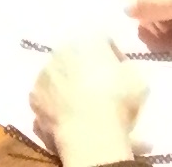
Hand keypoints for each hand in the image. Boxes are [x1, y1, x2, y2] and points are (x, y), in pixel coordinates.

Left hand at [30, 37, 143, 165]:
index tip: (119, 76)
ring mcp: (44, 73)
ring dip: (67, 85)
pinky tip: (66, 117)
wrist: (90, 133)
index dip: (113, 58)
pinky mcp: (33, 97)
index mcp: (89, 39)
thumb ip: (127, 68)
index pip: (102, 42)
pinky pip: (46, 97)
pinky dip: (54, 104)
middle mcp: (62, 49)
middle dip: (86, 69)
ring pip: (58, 75)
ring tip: (80, 107)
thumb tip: (121, 70)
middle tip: (99, 90)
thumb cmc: (117, 102)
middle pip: (76, 56)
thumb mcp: (138, 80)